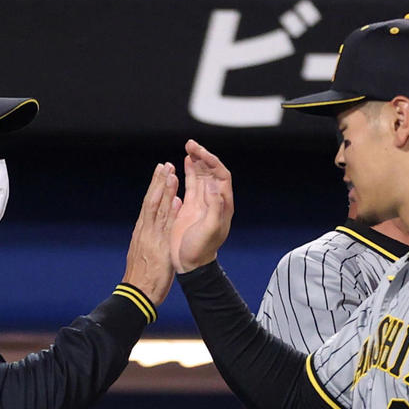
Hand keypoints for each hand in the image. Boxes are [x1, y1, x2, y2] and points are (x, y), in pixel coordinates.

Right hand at [122, 162, 179, 305]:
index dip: (155, 188)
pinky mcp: (158, 248)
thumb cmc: (141, 278)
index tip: (161, 172)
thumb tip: (153, 225)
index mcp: (142, 232)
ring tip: (171, 173)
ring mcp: (151, 239)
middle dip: (159, 182)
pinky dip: (170, 213)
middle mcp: (145, 231)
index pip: (149, 204)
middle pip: (152, 201)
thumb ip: (149, 236)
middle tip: (165, 164)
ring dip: (165, 191)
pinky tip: (176, 200)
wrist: (136, 296)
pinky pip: (166, 227)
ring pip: (158, 209)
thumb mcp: (143, 253)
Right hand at [171, 140, 234, 271]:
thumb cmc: (201, 249)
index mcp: (223, 204)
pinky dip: (189, 171)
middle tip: (190, 144)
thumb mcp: (211, 229)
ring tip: (188, 147)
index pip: (221, 176)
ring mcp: (202, 203)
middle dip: (203, 156)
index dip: (212, 162)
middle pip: (211, 172)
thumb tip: (212, 185)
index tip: (200, 154)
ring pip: (201, 175)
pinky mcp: (190, 206)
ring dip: (196, 161)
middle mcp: (214, 201)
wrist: (190, 263)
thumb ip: (214, 207)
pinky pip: (191, 184)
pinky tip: (186, 160)